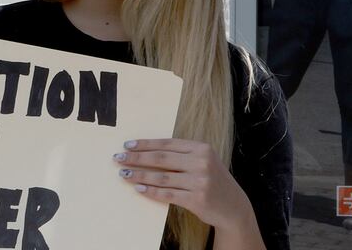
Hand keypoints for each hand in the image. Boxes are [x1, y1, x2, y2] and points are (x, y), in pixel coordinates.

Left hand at [114, 138, 259, 238]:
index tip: (127, 145)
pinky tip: (138, 188)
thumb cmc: (212, 180)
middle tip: (118, 158)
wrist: (233, 207)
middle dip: (136, 158)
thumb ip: (181, 154)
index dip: (145, 144)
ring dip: (139, 175)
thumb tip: (145, 151)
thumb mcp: (203, 161)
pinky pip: (167, 194)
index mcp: (202, 148)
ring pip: (161, 177)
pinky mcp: (197, 199)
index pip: (166, 144)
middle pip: (161, 159)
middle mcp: (202, 163)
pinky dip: (150, 191)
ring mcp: (200, 182)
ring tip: (124, 174)